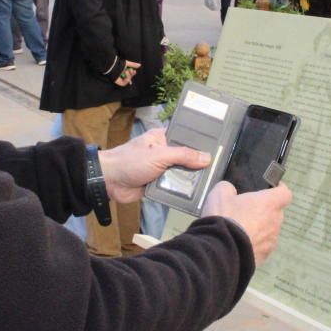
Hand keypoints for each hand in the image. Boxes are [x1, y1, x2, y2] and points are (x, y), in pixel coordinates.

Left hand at [97, 129, 211, 202]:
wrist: (109, 181)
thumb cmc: (131, 161)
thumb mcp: (159, 155)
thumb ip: (183, 156)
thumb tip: (207, 157)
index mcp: (163, 138)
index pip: (186, 137)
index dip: (200, 142)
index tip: (220, 147)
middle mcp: (164, 152)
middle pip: (186, 157)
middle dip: (199, 163)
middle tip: (221, 168)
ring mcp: (162, 169)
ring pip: (182, 173)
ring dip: (192, 179)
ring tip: (214, 182)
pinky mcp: (159, 184)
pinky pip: (175, 187)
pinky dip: (183, 190)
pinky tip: (199, 193)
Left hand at [114, 60, 140, 86]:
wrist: (114, 66)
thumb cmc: (119, 64)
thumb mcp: (127, 63)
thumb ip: (133, 65)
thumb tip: (140, 65)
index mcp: (123, 72)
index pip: (129, 75)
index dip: (132, 74)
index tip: (135, 71)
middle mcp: (122, 76)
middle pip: (130, 78)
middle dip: (132, 74)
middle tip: (132, 70)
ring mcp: (121, 80)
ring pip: (128, 80)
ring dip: (129, 75)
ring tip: (127, 71)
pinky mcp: (119, 83)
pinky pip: (125, 83)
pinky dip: (127, 78)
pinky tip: (125, 73)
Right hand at [201, 181, 291, 265]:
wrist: (221, 250)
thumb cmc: (225, 216)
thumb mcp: (220, 194)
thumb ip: (229, 188)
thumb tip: (230, 191)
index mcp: (269, 203)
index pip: (285, 194)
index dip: (279, 190)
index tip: (270, 190)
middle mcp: (275, 221)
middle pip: (276, 213)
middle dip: (265, 211)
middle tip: (247, 211)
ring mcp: (271, 241)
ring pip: (269, 231)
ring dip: (260, 229)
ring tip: (241, 231)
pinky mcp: (264, 256)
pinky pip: (262, 246)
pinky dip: (254, 244)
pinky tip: (239, 244)